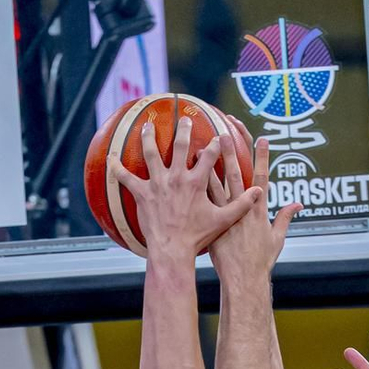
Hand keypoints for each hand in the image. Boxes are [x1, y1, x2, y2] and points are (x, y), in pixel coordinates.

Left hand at [108, 116, 252, 266]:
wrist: (172, 250)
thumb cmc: (197, 237)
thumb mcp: (223, 220)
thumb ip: (241, 205)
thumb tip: (258, 192)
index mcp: (196, 182)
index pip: (208, 156)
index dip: (215, 145)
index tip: (218, 136)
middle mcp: (176, 177)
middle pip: (179, 146)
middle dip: (182, 130)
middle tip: (184, 118)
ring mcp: (157, 184)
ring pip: (151, 153)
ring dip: (149, 137)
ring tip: (149, 125)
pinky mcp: (142, 194)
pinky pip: (126, 177)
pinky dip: (116, 167)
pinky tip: (109, 157)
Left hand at [209, 135, 298, 281]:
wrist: (243, 280)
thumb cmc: (260, 262)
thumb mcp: (277, 239)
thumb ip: (285, 218)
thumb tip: (298, 205)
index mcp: (257, 210)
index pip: (261, 177)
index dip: (262, 157)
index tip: (262, 138)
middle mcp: (240, 208)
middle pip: (235, 173)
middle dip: (231, 151)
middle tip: (225, 131)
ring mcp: (223, 215)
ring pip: (213, 183)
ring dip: (207, 163)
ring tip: (199, 145)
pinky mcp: (209, 223)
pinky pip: (201, 202)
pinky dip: (195, 187)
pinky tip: (185, 175)